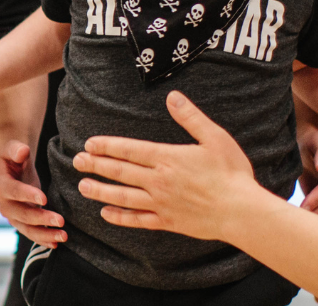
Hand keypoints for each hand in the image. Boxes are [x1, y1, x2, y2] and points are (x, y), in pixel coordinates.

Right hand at [0, 140, 64, 246]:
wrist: (11, 169)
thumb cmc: (14, 157)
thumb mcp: (12, 148)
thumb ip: (16, 149)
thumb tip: (22, 151)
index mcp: (0, 185)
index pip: (13, 192)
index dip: (27, 195)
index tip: (44, 198)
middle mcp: (4, 204)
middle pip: (21, 214)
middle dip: (41, 219)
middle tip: (60, 220)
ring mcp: (12, 216)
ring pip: (27, 228)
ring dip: (44, 234)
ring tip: (63, 236)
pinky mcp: (21, 222)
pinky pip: (31, 233)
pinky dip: (43, 239)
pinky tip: (56, 243)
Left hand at [73, 91, 282, 242]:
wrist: (241, 211)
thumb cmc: (231, 173)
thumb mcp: (214, 137)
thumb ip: (191, 117)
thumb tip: (173, 97)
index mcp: (168, 158)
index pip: (129, 149)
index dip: (107, 146)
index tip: (89, 144)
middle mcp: (159, 180)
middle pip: (120, 171)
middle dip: (96, 165)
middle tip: (76, 161)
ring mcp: (161, 203)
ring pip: (123, 197)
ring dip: (101, 191)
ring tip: (82, 186)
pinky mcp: (167, 221)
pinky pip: (138, 220)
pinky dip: (120, 218)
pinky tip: (106, 215)